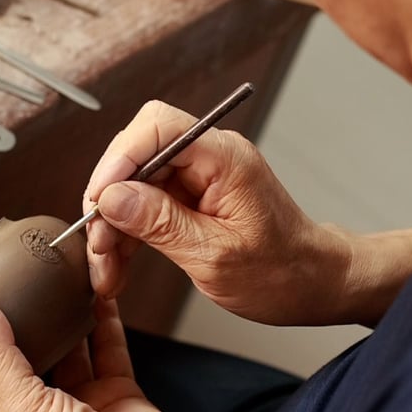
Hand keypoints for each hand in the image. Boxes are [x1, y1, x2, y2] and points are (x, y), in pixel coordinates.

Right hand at [84, 100, 355, 325]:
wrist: (313, 284)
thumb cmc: (283, 272)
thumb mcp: (215, 257)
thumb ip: (160, 224)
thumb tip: (112, 198)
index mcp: (225, 158)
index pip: (158, 127)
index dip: (120, 157)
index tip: (99, 198)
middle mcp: (210, 157)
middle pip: (138, 155)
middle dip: (109, 200)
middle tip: (98, 244)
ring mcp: (199, 175)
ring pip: (134, 183)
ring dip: (113, 224)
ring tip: (106, 269)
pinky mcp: (190, 195)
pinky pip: (145, 203)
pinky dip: (128, 233)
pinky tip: (119, 265)